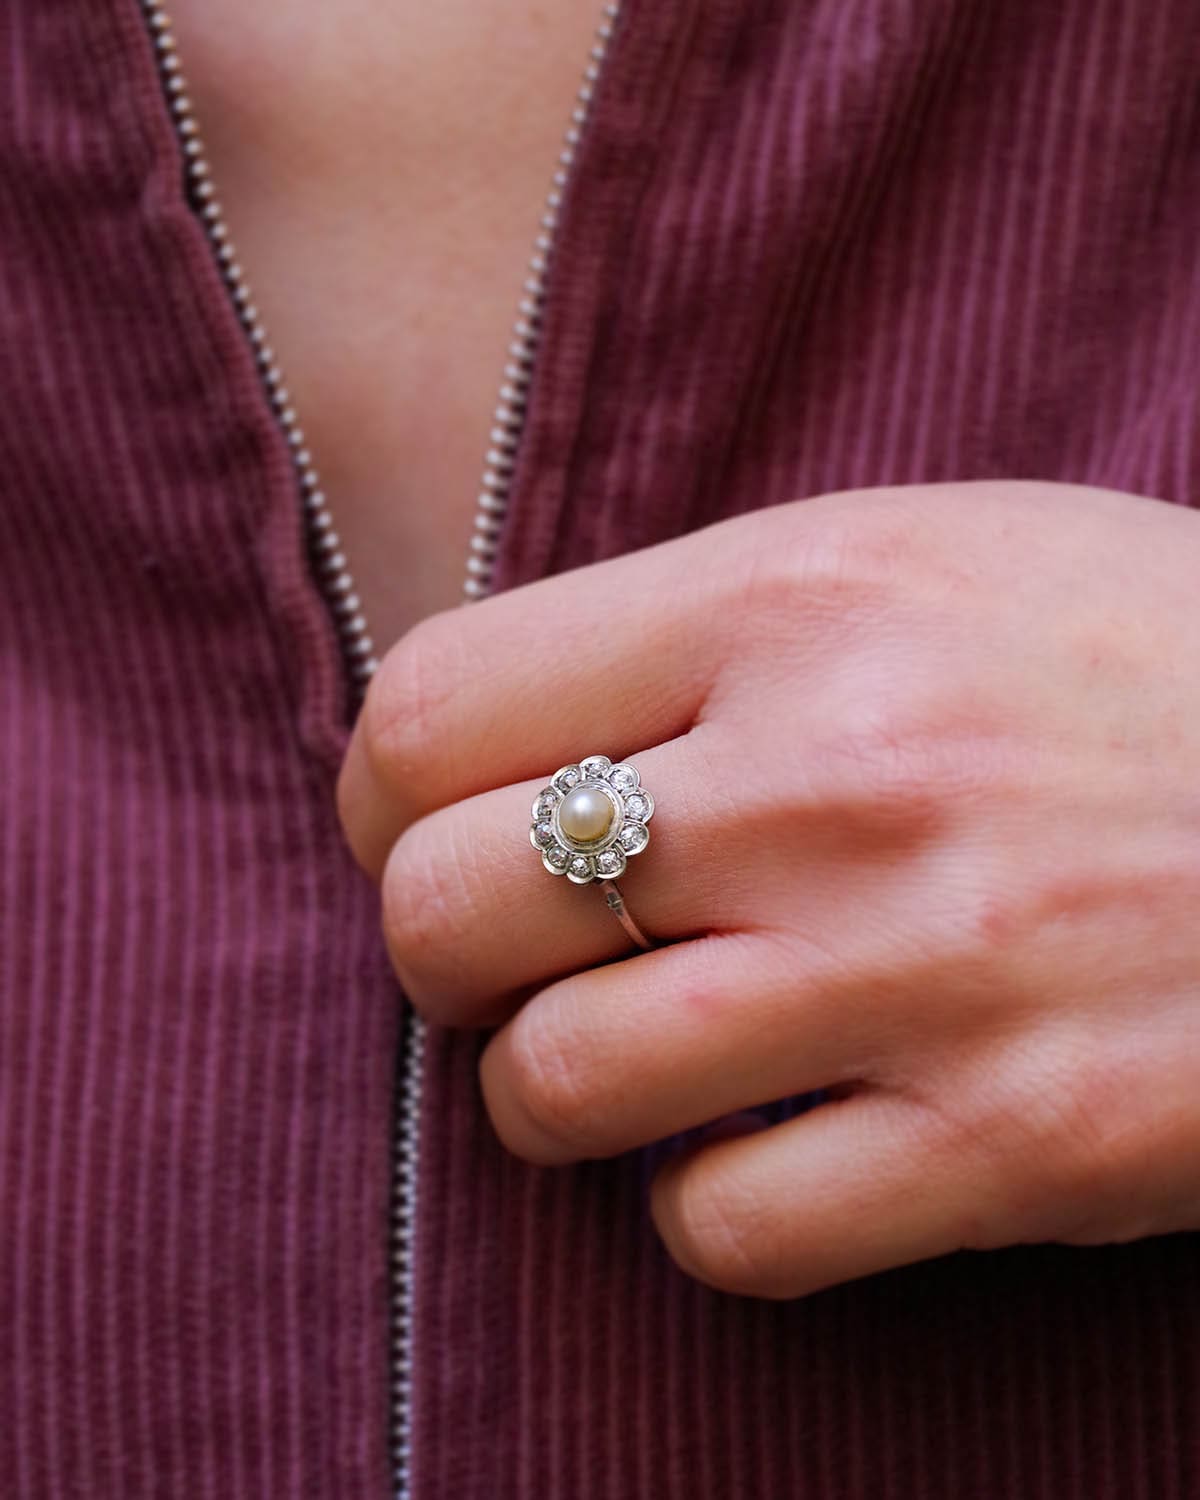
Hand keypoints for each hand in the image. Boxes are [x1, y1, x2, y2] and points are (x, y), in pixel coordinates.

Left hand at [337, 481, 1199, 1298]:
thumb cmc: (1134, 659)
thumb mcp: (916, 559)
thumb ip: (689, 633)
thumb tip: (485, 744)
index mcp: (796, 599)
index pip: (433, 712)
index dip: (385, 794)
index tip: (425, 827)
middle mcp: (838, 780)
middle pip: (445, 911)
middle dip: (443, 952)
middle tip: (524, 950)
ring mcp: (922, 973)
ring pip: (554, 1090)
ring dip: (555, 1090)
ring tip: (639, 1050)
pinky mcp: (1012, 1146)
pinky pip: (721, 1227)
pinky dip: (708, 1201)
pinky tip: (780, 1132)